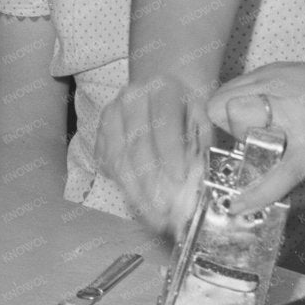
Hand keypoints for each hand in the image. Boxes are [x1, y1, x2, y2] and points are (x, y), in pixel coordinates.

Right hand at [92, 74, 210, 233]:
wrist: (162, 92)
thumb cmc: (188, 109)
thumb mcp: (204, 117)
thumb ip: (203, 142)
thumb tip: (200, 178)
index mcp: (163, 88)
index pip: (164, 123)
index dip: (170, 153)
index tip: (179, 181)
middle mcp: (131, 97)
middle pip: (137, 144)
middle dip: (151, 182)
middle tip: (164, 211)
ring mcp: (111, 114)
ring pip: (118, 157)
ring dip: (135, 191)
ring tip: (152, 216)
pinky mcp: (100, 131)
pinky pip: (106, 162)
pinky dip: (121, 186)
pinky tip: (138, 205)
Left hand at [209, 59, 304, 211]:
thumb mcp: (300, 84)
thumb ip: (273, 100)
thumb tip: (251, 122)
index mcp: (271, 76)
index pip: (222, 97)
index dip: (227, 120)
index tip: (242, 133)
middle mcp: (275, 90)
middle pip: (224, 113)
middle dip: (235, 136)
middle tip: (263, 145)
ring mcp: (293, 118)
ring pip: (244, 133)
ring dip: (246, 154)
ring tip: (262, 164)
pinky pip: (278, 172)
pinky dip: (258, 192)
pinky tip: (241, 205)